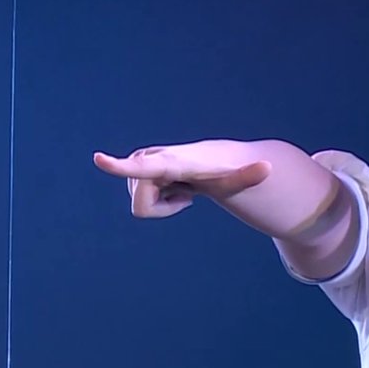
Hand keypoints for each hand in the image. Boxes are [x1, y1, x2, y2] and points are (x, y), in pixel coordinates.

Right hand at [94, 145, 270, 217]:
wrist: (217, 161)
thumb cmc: (225, 170)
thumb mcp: (237, 178)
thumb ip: (249, 174)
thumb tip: (269, 167)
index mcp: (172, 163)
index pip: (146, 165)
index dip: (122, 165)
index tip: (99, 159)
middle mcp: (153, 160)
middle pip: (142, 203)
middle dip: (163, 208)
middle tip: (189, 197)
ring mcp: (145, 165)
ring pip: (140, 205)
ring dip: (161, 204)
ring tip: (184, 191)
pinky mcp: (141, 172)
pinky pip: (140, 205)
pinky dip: (158, 204)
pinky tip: (176, 191)